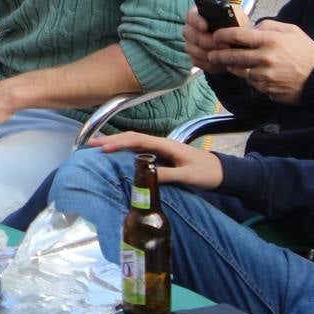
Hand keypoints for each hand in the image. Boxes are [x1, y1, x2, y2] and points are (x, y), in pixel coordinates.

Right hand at [89, 131, 222, 189]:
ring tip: (97, 147)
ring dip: (115, 143)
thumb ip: (167, 174)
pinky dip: (124, 149)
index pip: (138, 140)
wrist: (223, 173)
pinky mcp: (161, 156)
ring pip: (133, 142)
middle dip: (111, 139)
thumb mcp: (188, 176)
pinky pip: (138, 150)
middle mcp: (161, 143)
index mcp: (166, 144)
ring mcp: (160, 149)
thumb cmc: (207, 173)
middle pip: (131, 138)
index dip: (119, 142)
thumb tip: (144, 175)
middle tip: (90, 145)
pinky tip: (115, 153)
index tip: (104, 148)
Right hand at [182, 4, 249, 74]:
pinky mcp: (193, 57)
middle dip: (207, 41)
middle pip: (190, 34)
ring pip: (192, 49)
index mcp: (199, 15)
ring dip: (209, 53)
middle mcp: (191, 28)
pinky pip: (196, 61)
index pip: (190, 16)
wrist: (240, 46)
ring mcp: (190, 43)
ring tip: (225, 55)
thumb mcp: (239, 18)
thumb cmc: (238, 29)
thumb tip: (228, 17)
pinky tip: (220, 63)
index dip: (196, 21)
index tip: (205, 27)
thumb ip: (233, 15)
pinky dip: (209, 63)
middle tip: (224, 45)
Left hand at [207, 20, 313, 104]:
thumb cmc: (306, 53)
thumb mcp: (292, 31)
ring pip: (239, 71)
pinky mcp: (266, 88)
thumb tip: (252, 26)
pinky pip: (251, 82)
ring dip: (233, 67)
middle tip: (212, 54)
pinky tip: (254, 74)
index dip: (222, 35)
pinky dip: (250, 78)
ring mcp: (265, 75)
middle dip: (218, 54)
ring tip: (231, 63)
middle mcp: (265, 57)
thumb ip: (269, 26)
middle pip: (232, 56)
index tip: (215, 36)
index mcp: (270, 40)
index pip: (237, 35)